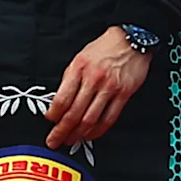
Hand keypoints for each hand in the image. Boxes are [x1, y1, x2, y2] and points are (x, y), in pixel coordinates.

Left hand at [45, 28, 151, 149]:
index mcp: (79, 69)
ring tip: (71, 140)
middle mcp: (93, 79)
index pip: (62, 99)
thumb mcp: (80, 58)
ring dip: (78, 134)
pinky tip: (91, 134)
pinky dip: (98, 130)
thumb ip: (70, 79)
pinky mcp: (124, 93)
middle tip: (54, 140)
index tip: (49, 121)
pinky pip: (109, 117)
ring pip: (90, 118)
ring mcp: (109, 88)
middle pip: (74, 113)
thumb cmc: (104, 48)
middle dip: (61, 130)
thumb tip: (59, 102)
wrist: (131, 39)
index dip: (53, 114)